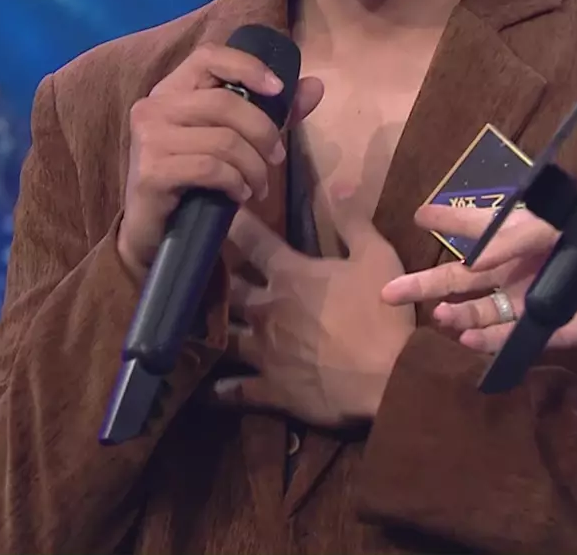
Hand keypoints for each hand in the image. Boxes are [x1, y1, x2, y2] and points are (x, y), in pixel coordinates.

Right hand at [118, 42, 325, 277]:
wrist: (154, 234)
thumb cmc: (193, 182)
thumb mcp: (232, 142)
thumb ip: (271, 113)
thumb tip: (315, 86)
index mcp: (171, 90)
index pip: (208, 56)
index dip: (247, 66)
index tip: (279, 90)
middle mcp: (153, 107)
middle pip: (224, 103)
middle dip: (264, 133)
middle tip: (277, 160)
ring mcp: (148, 138)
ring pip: (223, 140)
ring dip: (254, 167)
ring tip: (258, 186)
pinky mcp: (152, 171)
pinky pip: (211, 169)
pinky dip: (235, 182)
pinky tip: (239, 195)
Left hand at [212, 193, 414, 425]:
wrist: (387, 378)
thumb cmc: (381, 314)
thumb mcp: (378, 258)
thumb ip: (353, 222)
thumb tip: (337, 186)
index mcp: (290, 275)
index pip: (252, 240)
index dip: (233, 223)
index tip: (214, 210)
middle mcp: (266, 309)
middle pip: (228, 288)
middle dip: (212, 277)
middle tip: (196, 270)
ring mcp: (263, 350)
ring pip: (223, 336)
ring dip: (208, 330)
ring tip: (189, 326)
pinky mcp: (269, 387)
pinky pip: (235, 390)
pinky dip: (219, 389)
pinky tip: (205, 388)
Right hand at [382, 204, 576, 352]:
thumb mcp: (558, 220)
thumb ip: (514, 236)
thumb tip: (473, 262)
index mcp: (518, 235)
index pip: (473, 225)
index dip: (446, 219)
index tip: (418, 215)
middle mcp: (517, 267)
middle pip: (462, 278)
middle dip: (424, 285)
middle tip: (386, 292)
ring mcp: (531, 298)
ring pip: (482, 311)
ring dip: (458, 315)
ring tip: (438, 319)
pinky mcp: (552, 326)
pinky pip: (514, 337)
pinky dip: (489, 341)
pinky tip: (467, 340)